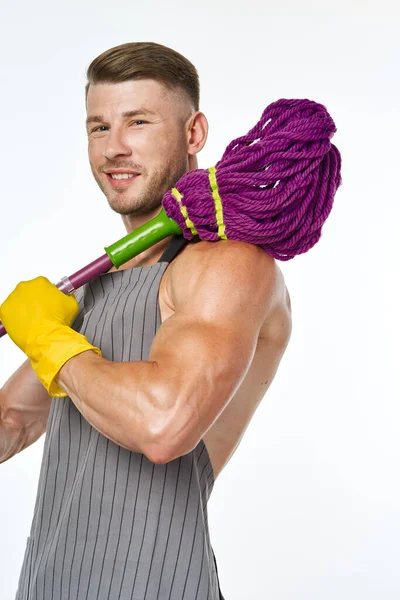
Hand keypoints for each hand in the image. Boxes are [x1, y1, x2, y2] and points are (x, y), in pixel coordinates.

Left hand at [0, 277, 100, 396]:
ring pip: (18, 301)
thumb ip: (67, 296)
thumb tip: (66, 296)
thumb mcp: (71, 304)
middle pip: (29, 292)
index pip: (43, 284)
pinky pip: (8, 312)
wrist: (47, 338)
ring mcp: (13, 299)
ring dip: (25, 309)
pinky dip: (15, 318)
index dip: (47, 295)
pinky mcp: (4, 311)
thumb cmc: (57, 322)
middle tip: (42, 312)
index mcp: (40, 282)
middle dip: (35, 301)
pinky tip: (25, 324)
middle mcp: (24, 287)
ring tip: (34, 320)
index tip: (48, 302)